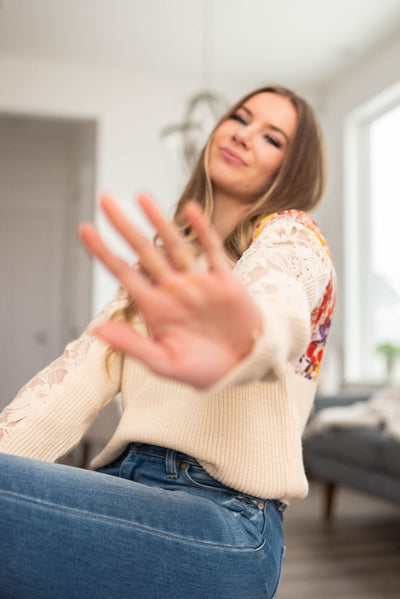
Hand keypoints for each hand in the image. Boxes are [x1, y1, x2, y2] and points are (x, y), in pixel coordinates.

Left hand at [79, 194, 261, 388]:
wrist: (244, 368)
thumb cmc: (203, 370)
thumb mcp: (164, 363)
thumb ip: (132, 346)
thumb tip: (96, 329)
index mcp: (155, 308)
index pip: (124, 274)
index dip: (103, 252)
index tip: (85, 229)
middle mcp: (173, 289)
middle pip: (144, 252)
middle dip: (124, 227)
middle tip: (105, 199)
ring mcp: (198, 282)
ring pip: (174, 245)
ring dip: (159, 221)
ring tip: (141, 196)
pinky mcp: (224, 280)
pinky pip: (211, 250)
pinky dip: (202, 230)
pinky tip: (190, 209)